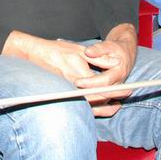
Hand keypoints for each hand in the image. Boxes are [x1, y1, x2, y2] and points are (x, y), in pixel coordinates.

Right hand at [2, 29, 134, 116]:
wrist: (33, 55)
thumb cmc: (56, 51)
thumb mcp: (79, 50)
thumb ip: (98, 57)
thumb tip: (115, 62)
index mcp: (79, 72)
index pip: (102, 85)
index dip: (116, 89)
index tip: (127, 90)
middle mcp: (73, 85)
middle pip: (98, 98)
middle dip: (113, 99)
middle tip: (126, 97)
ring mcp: (68, 91)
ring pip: (90, 105)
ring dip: (104, 107)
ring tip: (116, 105)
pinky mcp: (64, 95)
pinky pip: (80, 106)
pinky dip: (93, 109)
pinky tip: (100, 107)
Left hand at [76, 24, 137, 116]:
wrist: (124, 55)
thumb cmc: (116, 49)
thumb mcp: (109, 46)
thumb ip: (98, 49)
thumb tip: (87, 52)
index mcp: (119, 72)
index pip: (105, 81)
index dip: (91, 83)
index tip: (77, 82)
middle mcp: (118, 84)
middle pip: (103, 95)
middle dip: (87, 94)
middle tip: (71, 92)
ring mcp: (114, 90)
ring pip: (102, 101)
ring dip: (88, 101)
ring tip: (73, 97)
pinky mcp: (110, 92)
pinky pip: (101, 101)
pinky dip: (91, 103)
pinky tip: (78, 100)